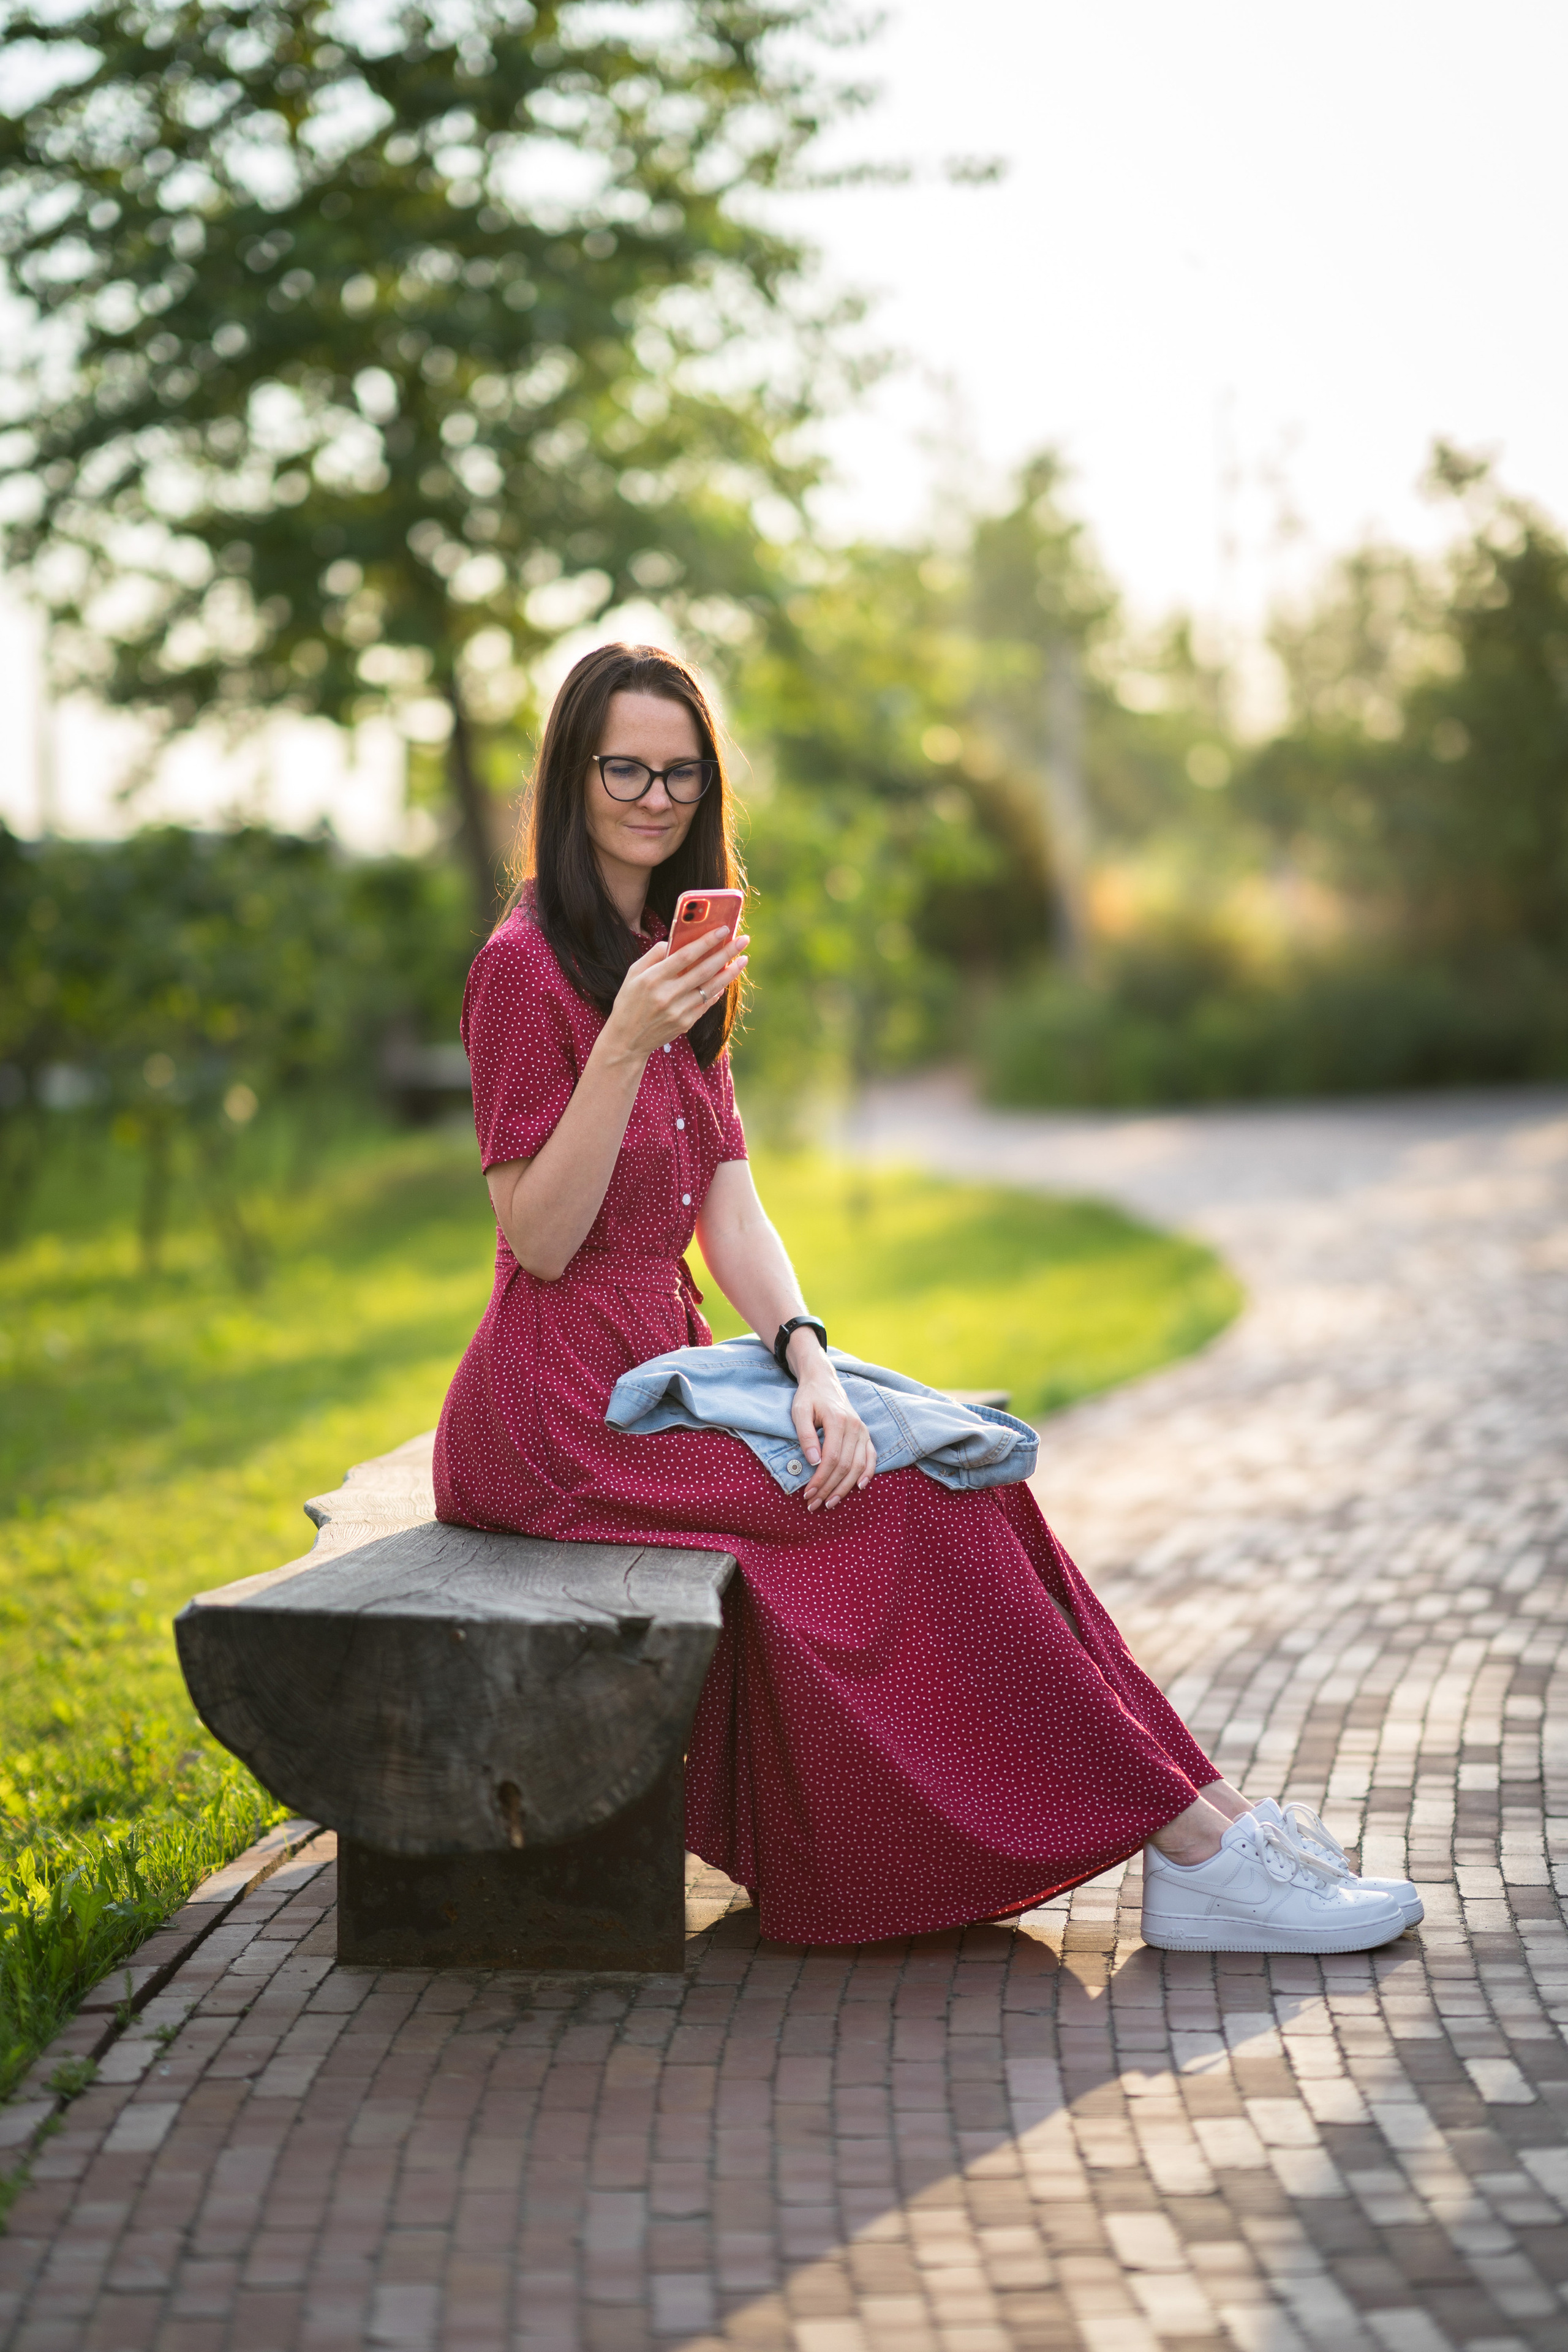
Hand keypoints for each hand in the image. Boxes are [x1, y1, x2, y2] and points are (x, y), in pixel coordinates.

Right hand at [603, 929, 748, 1062]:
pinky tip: (726, 980)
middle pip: (704, 970)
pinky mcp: (685, 1023)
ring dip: (730, 973)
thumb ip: (653, 956)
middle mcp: (667, 994)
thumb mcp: (633, 974)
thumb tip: (675, 941)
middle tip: (744, 940)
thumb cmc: (629, 1002)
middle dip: (726, 953)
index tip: (724, 929)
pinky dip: (717, 991)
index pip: (686, 955)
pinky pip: (706, 1003)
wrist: (627, 1040)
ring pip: (710, 988)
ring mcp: (678, 1011)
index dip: (707, 941)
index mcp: (653, 978)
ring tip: (743, 959)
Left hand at [789, 1339, 875, 1511]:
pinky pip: (871, 1457)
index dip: (820, 1479)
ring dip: (845, 1488)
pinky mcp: (865, 1434)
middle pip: (845, 1466)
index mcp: (838, 1420)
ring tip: (831, 1502)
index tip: (808, 1493)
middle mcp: (855, 1427)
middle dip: (829, 1488)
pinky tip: (860, 1487)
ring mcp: (862, 1431)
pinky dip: (868, 1473)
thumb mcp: (800, 1411)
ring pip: (858, 1466)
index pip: (831, 1458)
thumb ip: (806, 1435)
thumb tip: (813, 1460)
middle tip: (814, 1504)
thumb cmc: (809, 1397)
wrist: (824, 1380)